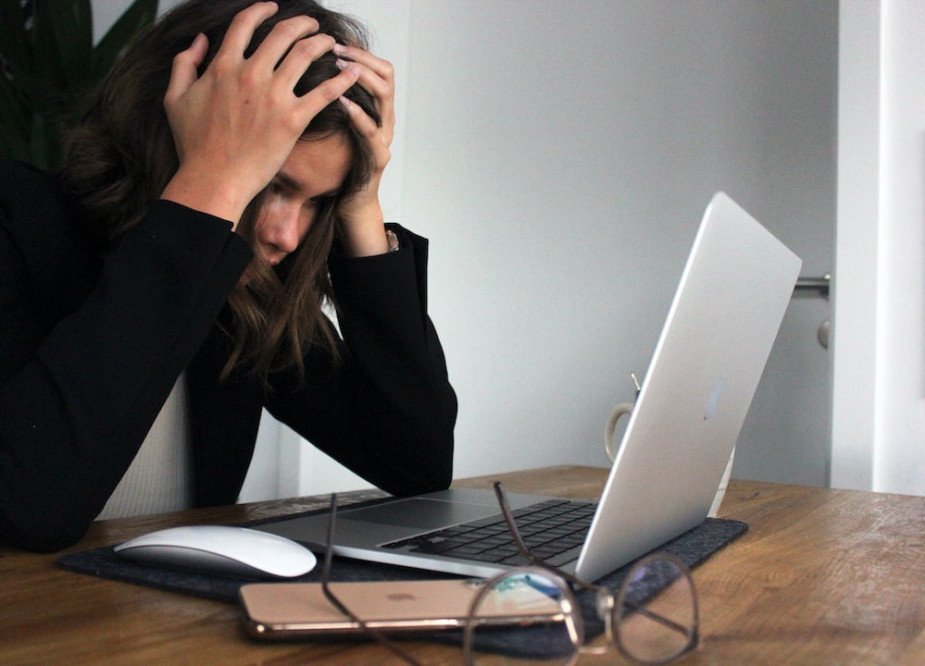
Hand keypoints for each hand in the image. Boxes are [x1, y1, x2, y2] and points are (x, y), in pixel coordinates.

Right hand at [160, 2, 360, 225]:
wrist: (214, 179)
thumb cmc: (194, 145)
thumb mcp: (175, 99)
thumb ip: (184, 64)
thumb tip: (199, 40)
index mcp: (223, 66)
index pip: (245, 24)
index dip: (261, 10)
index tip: (273, 7)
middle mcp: (250, 74)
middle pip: (283, 33)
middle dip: (302, 24)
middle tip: (312, 25)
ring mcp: (273, 96)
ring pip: (305, 54)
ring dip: (322, 43)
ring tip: (331, 42)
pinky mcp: (293, 120)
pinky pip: (324, 93)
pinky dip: (342, 79)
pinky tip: (353, 72)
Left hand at [332, 43, 395, 255]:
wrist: (350, 204)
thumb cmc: (337, 165)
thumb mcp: (331, 126)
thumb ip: (326, 101)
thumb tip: (302, 72)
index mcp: (374, 109)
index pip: (377, 67)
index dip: (359, 51)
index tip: (335, 40)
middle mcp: (385, 119)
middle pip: (386, 75)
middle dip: (361, 58)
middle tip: (336, 49)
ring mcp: (384, 138)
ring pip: (385, 97)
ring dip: (362, 78)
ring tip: (339, 69)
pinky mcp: (378, 158)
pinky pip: (372, 131)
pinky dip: (358, 114)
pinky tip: (341, 102)